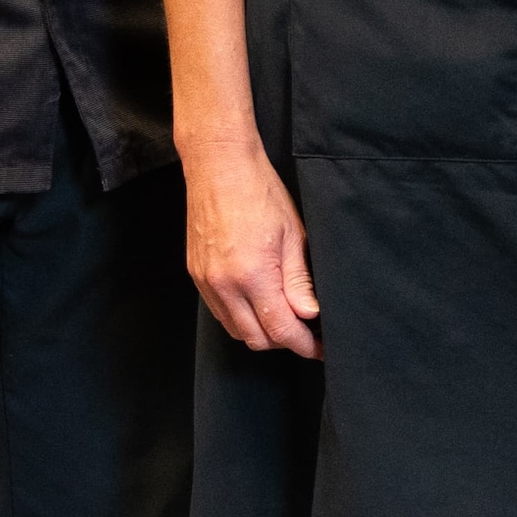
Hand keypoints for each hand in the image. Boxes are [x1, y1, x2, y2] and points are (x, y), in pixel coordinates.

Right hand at [186, 126, 320, 357]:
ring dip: (262, 332)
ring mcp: (205, 281)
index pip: (280, 329)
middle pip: (256, 338)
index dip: (304, 345)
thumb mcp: (293, 236)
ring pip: (235, 330)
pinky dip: (241, 317)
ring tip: (285, 318)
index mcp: (252, 275)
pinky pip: (220, 313)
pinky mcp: (196, 275)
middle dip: (284, 342)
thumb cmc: (260, 194)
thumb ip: (300, 281)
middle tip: (308, 333)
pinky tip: (259, 303)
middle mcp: (223, 284)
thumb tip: (310, 316)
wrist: (219, 168)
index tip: (320, 348)